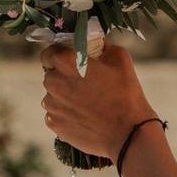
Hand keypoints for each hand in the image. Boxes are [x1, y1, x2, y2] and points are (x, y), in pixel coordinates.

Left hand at [40, 40, 155, 160]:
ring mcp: (52, 106)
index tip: (68, 59)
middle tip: (83, 82)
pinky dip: (65, 113)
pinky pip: (55, 114)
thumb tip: (95, 43)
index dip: (57, 54)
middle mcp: (53, 83)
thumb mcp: (119, 57)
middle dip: (62, 75)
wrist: (128, 133)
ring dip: (63, 95)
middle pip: (50, 74)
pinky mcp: (55, 125)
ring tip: (86, 102)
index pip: (48, 53)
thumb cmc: (126, 93)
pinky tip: (83, 116)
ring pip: (52, 95)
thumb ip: (101, 45)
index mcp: (66, 63)